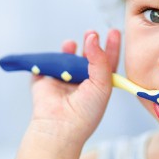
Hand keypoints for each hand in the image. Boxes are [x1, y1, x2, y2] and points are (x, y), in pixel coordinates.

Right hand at [28, 29, 120, 143]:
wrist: (61, 127)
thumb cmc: (86, 112)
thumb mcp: (102, 85)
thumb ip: (100, 59)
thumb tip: (92, 38)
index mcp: (98, 85)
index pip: (107, 62)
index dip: (111, 47)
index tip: (113, 31)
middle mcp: (81, 83)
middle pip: (87, 57)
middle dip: (89, 43)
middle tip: (90, 33)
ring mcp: (62, 82)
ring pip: (66, 59)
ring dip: (69, 49)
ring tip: (70, 44)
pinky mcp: (44, 82)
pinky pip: (45, 65)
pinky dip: (47, 59)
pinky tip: (54, 55)